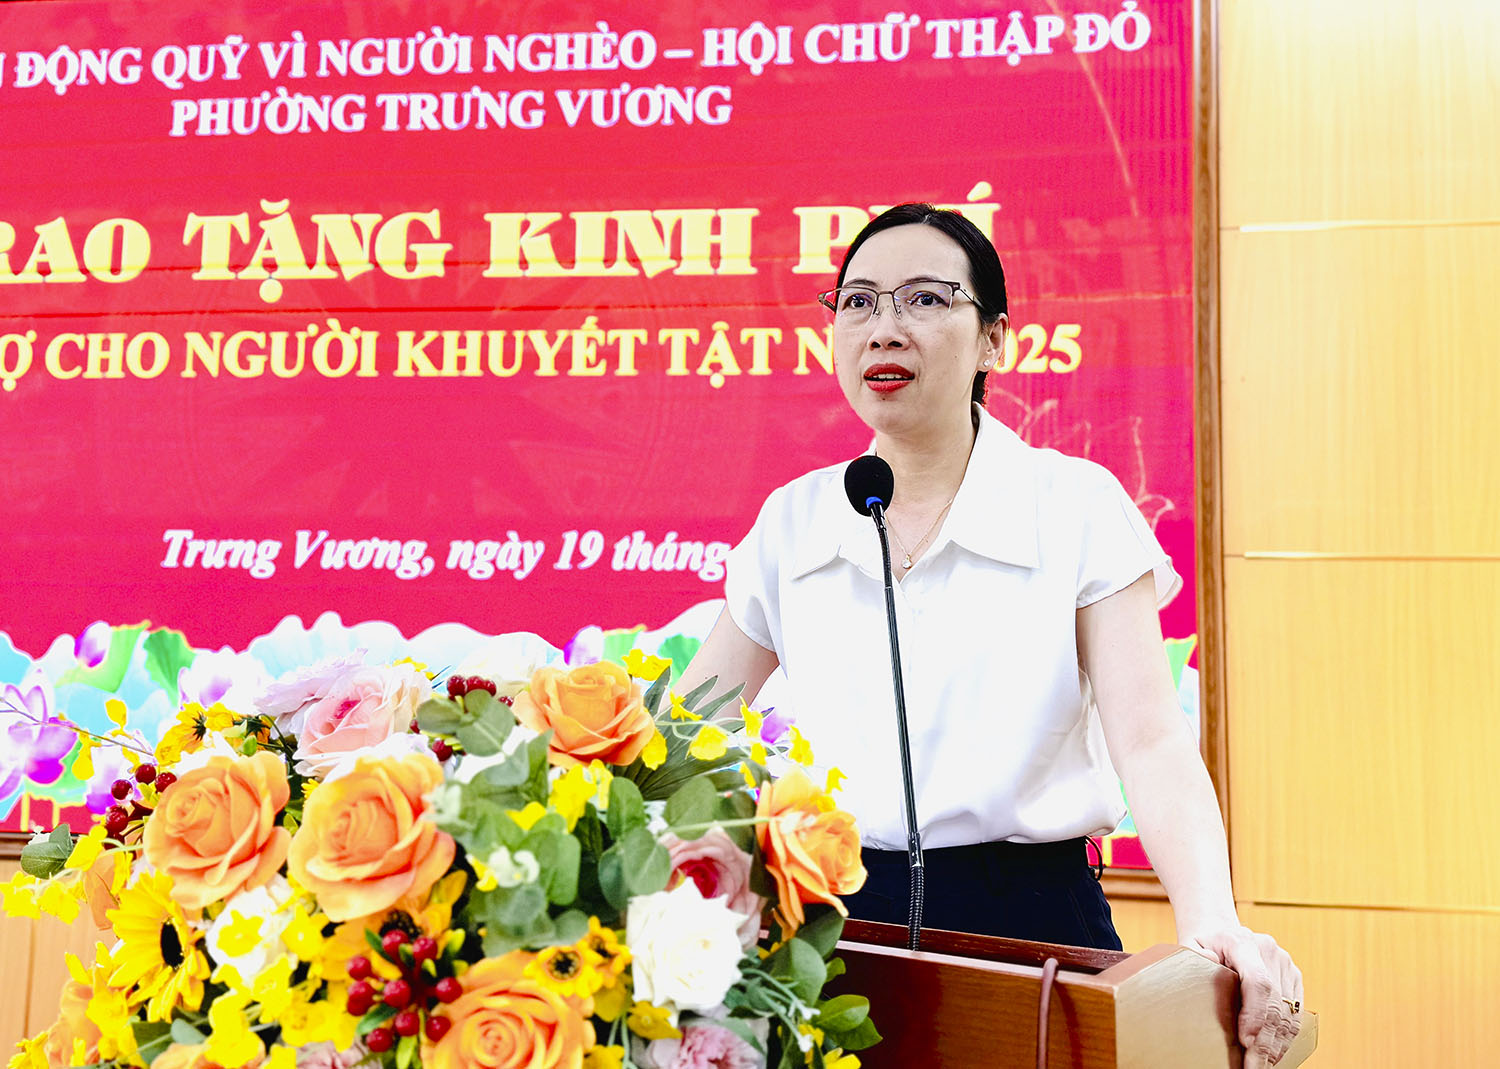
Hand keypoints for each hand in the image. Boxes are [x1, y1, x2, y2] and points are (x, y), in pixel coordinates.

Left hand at [1181, 925, 1302, 1067]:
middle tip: (1252, 1067)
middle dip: (1264, 1042)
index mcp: (1244, 942)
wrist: (1222, 931)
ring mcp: (1285, 964)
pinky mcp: (1294, 977)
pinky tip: (1272, 1054)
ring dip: (1276, 1045)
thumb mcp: (1190, 945)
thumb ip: (1196, 954)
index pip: (1258, 982)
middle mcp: (1270, 952)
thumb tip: (1209, 960)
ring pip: (1288, 1014)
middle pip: (1275, 1005)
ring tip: (1261, 1066)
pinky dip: (1284, 1038)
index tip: (1246, 1042)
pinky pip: (1295, 1014)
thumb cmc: (1203, 944)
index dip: (1255, 1015)